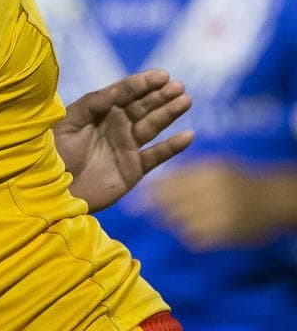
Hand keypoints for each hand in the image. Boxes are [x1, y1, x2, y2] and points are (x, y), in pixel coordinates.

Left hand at [54, 69, 193, 211]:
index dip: (141, 84)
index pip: (123, 93)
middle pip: (141, 106)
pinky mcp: (133, 168)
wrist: (51, 189)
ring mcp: (125, 146)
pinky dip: (172, 146)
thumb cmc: (52, 154)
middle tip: (178, 85)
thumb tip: (113, 91)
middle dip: (159, 95)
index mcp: (97, 112)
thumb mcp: (66, 124)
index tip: (160, 75)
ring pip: (152, 125)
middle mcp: (114, 126)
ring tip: (185, 100)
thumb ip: (90, 105)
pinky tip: (188, 135)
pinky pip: (156, 155)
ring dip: (169, 113)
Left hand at [149, 161, 288, 250]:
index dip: (148, 195)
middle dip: (156, 211)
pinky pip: (195, 239)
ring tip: (172, 219)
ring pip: (181, 224)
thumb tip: (152, 183)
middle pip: (171, 207)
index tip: (133, 203)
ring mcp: (220, 216)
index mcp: (207, 174)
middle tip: (145, 213)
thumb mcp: (213, 166)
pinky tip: (193, 229)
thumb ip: (185, 172)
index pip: (168, 186)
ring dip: (173, 223)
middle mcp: (212, 194)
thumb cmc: (236, 179)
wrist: (273, 200)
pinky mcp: (226, 234)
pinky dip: (189, 236)